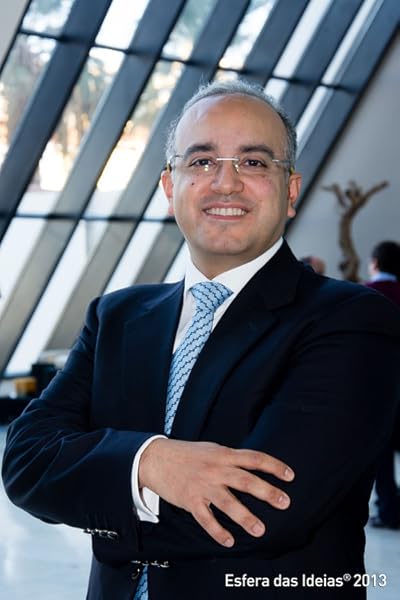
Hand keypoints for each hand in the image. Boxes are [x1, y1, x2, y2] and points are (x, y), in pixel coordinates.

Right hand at [138, 439, 293, 546]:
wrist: (156, 458)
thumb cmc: (187, 454)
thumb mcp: (212, 449)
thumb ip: (231, 458)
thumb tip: (253, 465)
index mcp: (224, 454)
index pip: (254, 458)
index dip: (274, 466)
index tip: (290, 476)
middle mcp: (216, 469)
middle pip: (246, 481)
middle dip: (267, 492)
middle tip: (285, 503)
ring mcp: (203, 485)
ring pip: (228, 503)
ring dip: (245, 517)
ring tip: (260, 530)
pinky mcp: (190, 500)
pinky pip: (206, 519)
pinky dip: (218, 532)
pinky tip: (229, 542)